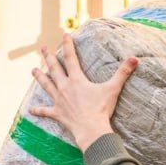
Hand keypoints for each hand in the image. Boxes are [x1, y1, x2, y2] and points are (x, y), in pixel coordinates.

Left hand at [29, 34, 138, 150]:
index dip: (67, 45)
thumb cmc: (101, 109)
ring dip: (39, 77)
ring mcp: (59, 100)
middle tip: (43, 48)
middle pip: (54, 69)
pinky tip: (31, 109)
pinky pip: (45, 111)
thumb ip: (123, 72)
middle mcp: (65, 87)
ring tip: (33, 70)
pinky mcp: (57, 113)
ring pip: (46, 85)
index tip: (64, 35)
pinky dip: (38, 110)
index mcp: (77, 79)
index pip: (70, 57)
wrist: (91, 129)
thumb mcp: (113, 88)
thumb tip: (134, 59)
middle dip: (48, 57)